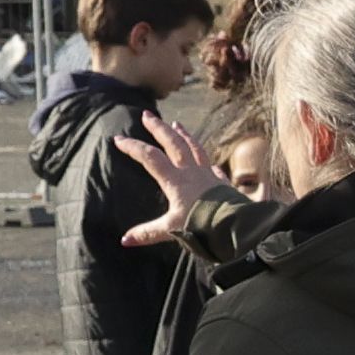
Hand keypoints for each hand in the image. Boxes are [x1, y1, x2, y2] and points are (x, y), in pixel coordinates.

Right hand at [116, 108, 232, 245]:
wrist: (236, 226)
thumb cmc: (203, 227)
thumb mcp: (171, 230)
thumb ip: (147, 233)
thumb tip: (125, 240)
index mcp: (176, 181)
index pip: (150, 158)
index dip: (133, 147)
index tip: (118, 139)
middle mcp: (192, 172)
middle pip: (173, 143)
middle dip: (158, 128)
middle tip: (147, 115)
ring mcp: (208, 174)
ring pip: (194, 148)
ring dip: (184, 135)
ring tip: (176, 123)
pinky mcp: (221, 182)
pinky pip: (212, 165)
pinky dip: (205, 159)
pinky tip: (205, 159)